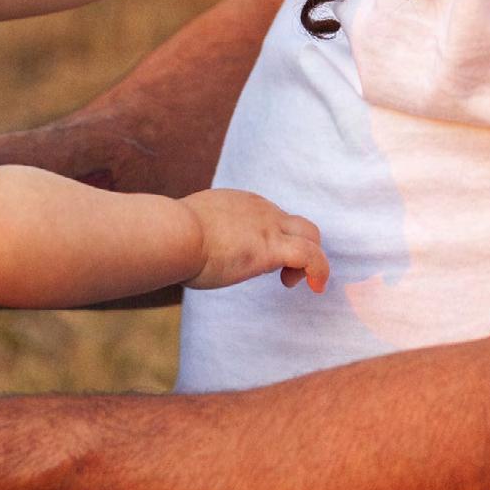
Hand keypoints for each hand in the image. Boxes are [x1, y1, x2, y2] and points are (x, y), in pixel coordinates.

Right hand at [184, 189, 328, 292]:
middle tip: (283, 274)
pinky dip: (320, 270)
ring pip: (310, 234)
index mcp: (239, 203)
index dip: (272, 240)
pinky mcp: (272, 248)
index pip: (270, 217)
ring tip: (292, 282)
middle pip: (295, 222)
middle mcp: (259, 209)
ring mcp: (268, 226)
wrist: (172, 233)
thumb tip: (184, 252)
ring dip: (310, 260)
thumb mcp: (188, 228)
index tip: (258, 262)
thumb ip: (196, 235)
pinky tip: (317, 286)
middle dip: (297, 246)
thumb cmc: (169, 236)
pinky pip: (312, 256)